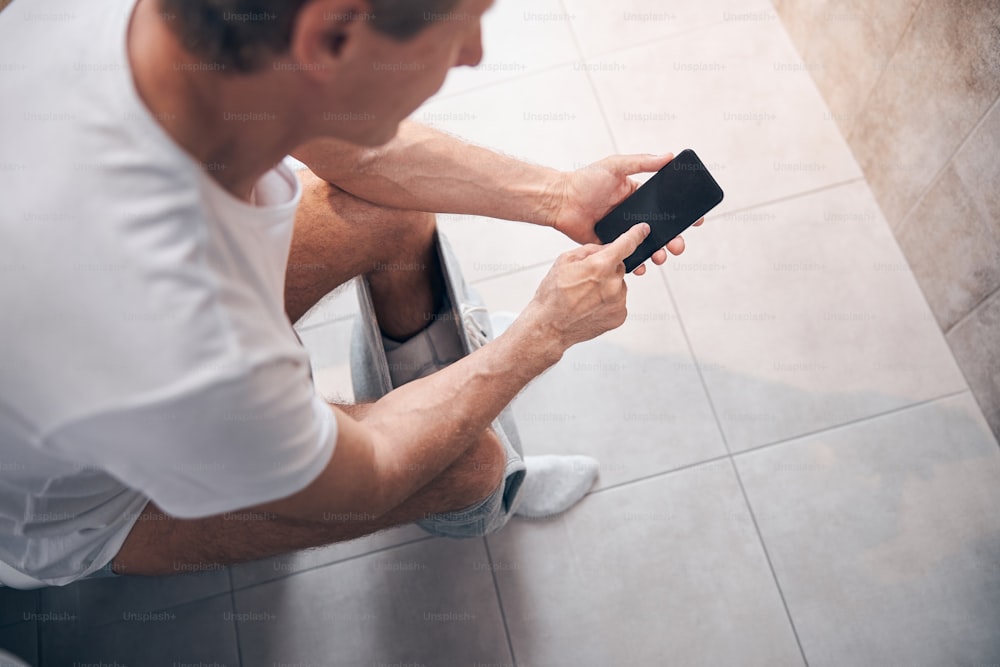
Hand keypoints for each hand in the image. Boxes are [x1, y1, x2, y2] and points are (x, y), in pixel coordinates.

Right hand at [529, 223, 650, 349]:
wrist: (549, 326)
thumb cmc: (553, 295)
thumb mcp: (564, 261)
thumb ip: (590, 250)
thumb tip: (606, 248)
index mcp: (600, 266)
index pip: (626, 245)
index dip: (636, 235)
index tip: (642, 230)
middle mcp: (613, 284)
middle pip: (619, 267)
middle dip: (606, 269)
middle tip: (586, 279)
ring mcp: (618, 302)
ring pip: (619, 285)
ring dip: (608, 286)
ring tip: (586, 296)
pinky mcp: (620, 316)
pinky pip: (618, 301)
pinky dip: (608, 302)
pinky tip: (591, 306)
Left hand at [550, 154, 704, 274]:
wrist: (560, 201)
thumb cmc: (584, 181)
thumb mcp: (615, 166)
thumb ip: (642, 162)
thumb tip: (669, 156)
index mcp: (637, 197)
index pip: (665, 207)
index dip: (682, 215)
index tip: (696, 221)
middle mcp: (632, 216)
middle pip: (660, 231)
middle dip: (674, 240)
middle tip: (679, 246)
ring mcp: (621, 232)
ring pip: (646, 246)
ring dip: (658, 253)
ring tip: (662, 257)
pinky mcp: (608, 246)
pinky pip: (625, 257)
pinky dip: (635, 264)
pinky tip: (642, 267)